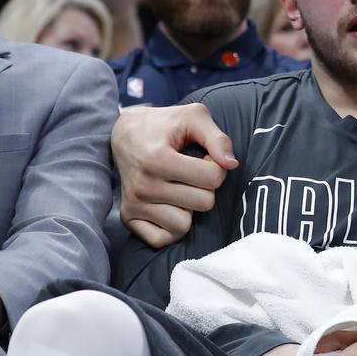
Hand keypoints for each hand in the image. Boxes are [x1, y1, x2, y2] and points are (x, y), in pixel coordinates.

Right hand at [115, 103, 237, 247]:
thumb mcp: (194, 117)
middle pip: (204, 203)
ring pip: (184, 225)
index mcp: (157, 159)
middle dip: (205, 187)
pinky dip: (172, 226)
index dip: (216, 166)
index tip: (204, 157)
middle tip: (191, 172)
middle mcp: (143, 186)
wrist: (124, 134)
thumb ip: (217, 137)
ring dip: (189, 207)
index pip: (212, 178)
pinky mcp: (128, 217)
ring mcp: (133, 204)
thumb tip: (231, 164)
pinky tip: (170, 204)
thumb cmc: (165, 125)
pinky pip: (163, 239)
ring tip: (179, 187)